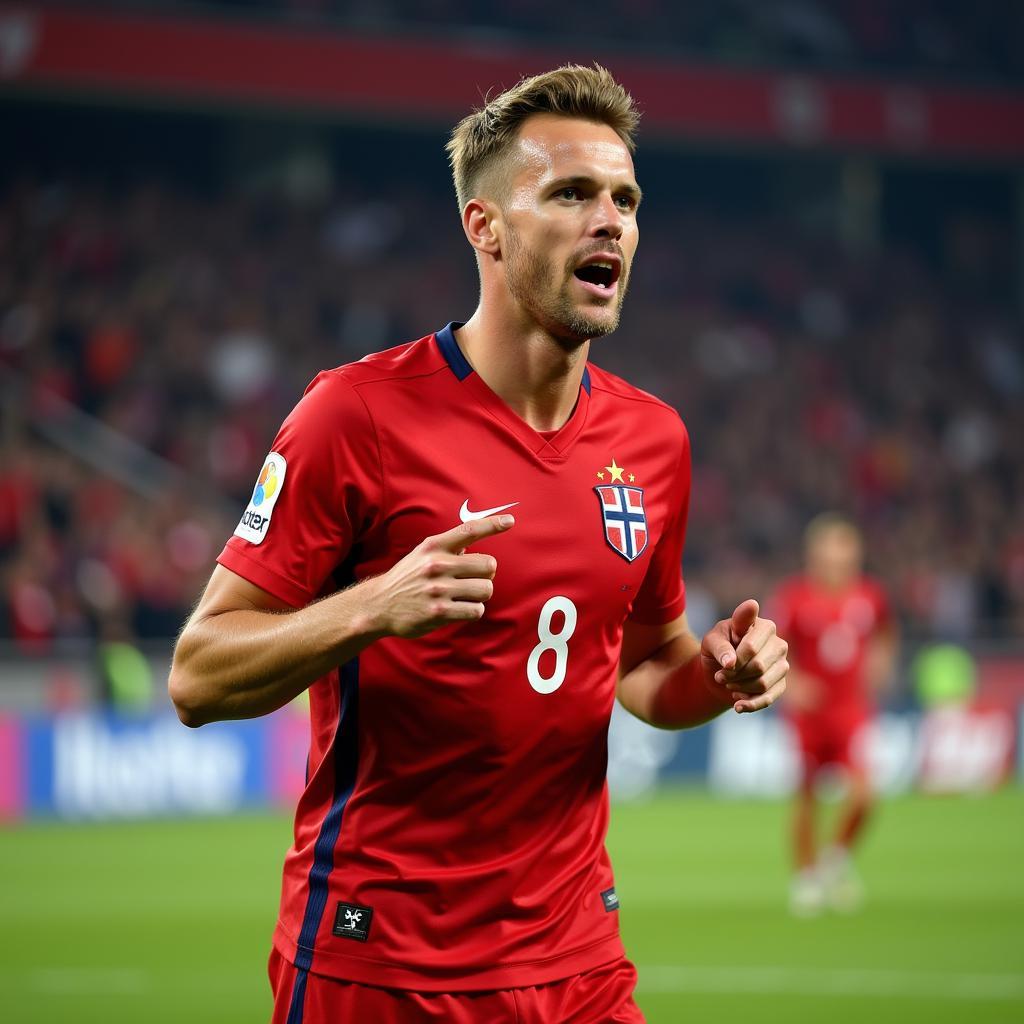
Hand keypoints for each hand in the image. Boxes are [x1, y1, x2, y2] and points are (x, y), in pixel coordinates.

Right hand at [364, 515, 513, 638]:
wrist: (380, 605)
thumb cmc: (408, 578)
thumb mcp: (423, 554)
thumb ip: (448, 548)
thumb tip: (476, 537)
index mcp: (434, 547)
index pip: (469, 530)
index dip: (492, 524)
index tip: (510, 521)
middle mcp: (437, 565)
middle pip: (488, 565)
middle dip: (486, 574)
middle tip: (472, 579)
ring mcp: (438, 589)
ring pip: (486, 589)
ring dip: (480, 594)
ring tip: (464, 595)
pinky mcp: (440, 611)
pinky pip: (476, 609)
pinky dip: (473, 610)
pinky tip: (460, 608)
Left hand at [700, 599, 787, 713]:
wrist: (721, 670)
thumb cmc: (718, 648)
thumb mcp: (711, 642)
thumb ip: (720, 647)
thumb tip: (730, 663)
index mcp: (763, 626)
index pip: (751, 647)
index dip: (736, 658)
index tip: (726, 664)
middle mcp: (778, 644)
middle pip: (758, 666)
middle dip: (735, 675)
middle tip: (720, 676)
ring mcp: (782, 665)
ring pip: (763, 683)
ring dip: (740, 688)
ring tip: (728, 683)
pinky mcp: (780, 684)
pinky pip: (768, 699)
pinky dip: (750, 705)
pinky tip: (737, 706)